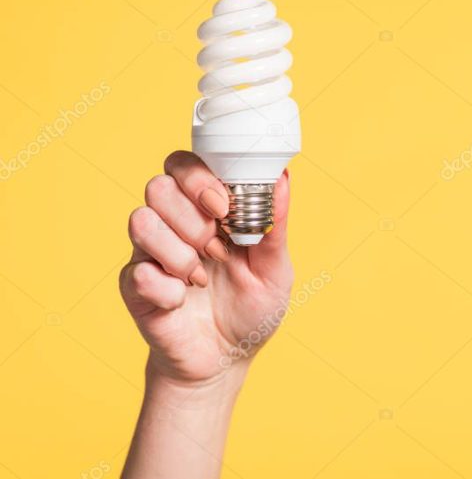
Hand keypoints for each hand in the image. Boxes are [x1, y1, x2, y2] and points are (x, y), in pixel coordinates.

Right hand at [120, 151, 293, 384]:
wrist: (228, 359)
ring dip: (180, 252)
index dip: (199, 176)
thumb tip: (283, 176)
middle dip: (194, 217)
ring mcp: (150, 254)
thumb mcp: (275, 267)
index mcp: (205, 209)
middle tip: (218, 247)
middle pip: (159, 186)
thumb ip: (275, 223)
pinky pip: (138, 272)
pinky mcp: (136, 287)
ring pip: (141, 221)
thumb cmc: (251, 307)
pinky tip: (184, 299)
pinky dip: (168, 289)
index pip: (183, 164)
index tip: (224, 206)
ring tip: (204, 276)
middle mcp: (173, 224)